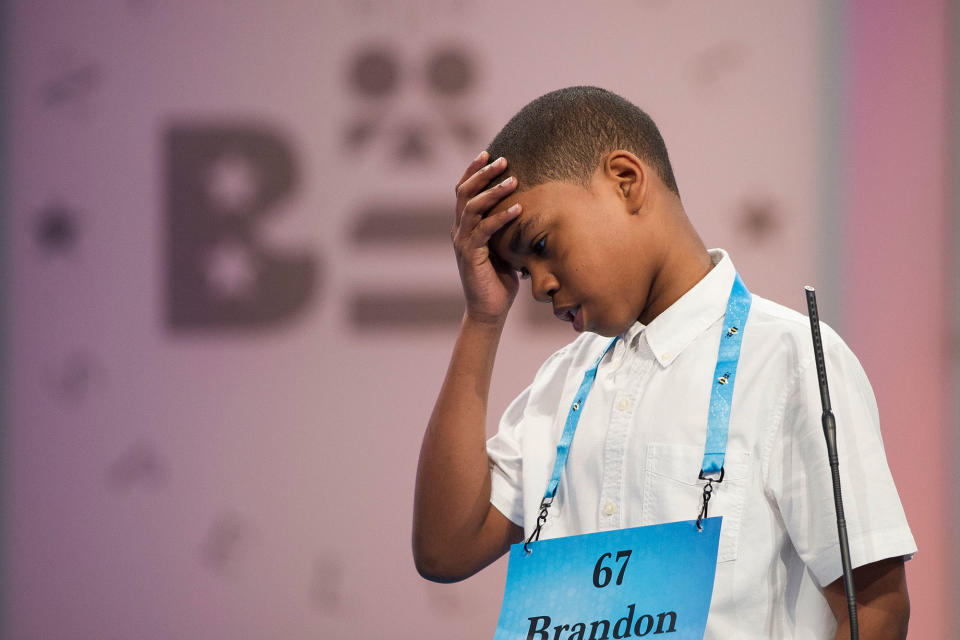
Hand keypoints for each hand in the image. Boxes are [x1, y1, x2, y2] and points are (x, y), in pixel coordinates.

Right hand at [451, 152, 522, 324]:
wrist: (489, 310)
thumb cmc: (500, 280)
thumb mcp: (505, 247)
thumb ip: (507, 228)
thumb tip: (530, 207)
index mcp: (465, 227)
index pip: (463, 191)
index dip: (473, 171)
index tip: (488, 153)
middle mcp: (459, 231)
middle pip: (464, 193)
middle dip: (482, 173)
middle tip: (502, 160)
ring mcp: (463, 243)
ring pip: (472, 208)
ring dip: (492, 191)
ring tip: (512, 179)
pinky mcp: (471, 256)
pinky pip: (484, 230)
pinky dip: (501, 217)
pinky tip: (518, 208)